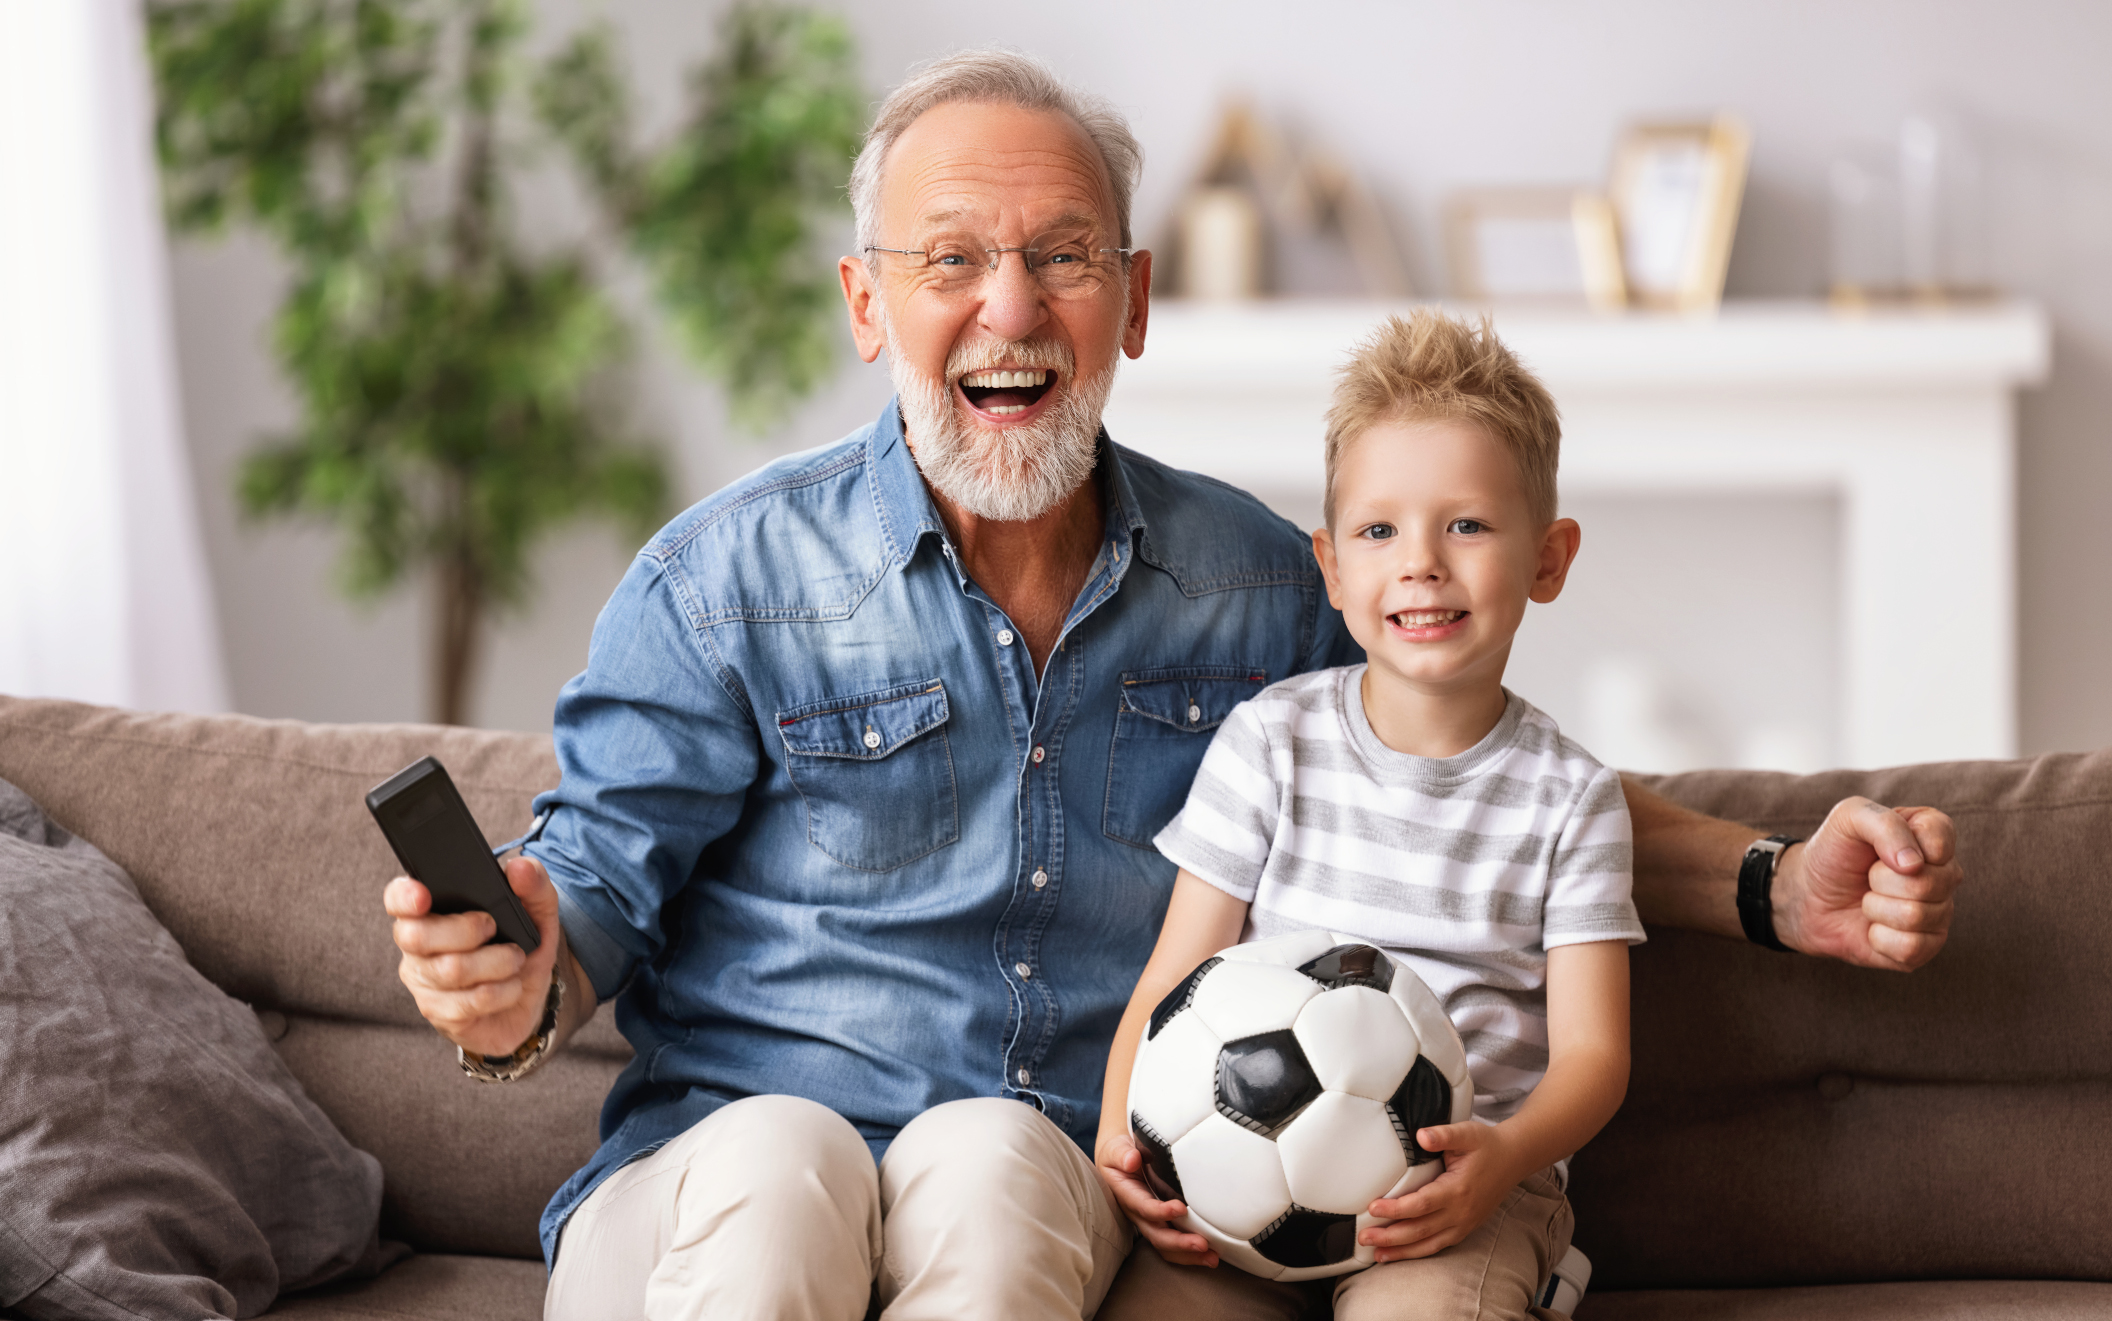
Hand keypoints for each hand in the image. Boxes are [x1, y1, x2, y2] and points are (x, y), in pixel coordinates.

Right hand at [385, 856, 562, 1056]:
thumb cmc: (521, 949)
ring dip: (497, 962)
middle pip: (417, 936)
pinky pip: (469, 1001)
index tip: (423, 896)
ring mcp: (424, 981)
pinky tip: (510, 986)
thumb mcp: (538, 913)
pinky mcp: (439, 1012)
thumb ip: (533, 884)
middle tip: (494, 929)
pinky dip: (503, 991)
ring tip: (514, 959)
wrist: (529, 1001)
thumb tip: (520, 868)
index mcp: (433, 911)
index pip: (398, 899)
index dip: (403, 897)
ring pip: (451, 969)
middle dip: (466, 930)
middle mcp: (418, 946)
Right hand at [1094, 1132, 1218, 1266]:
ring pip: (1167, 1246)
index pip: (1144, 1208)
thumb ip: (1122, 1154)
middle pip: (1157, 1235)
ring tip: (1212, 1257)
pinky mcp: (1163, 1223)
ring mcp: (1151, 1221)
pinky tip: (1210, 1253)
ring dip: (1188, 1255)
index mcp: (1127, 1195)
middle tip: (1202, 1245)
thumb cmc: (1119, 1153)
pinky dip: (1191, 1252)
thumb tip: (1132, 1160)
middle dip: (1179, 1243)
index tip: (1180, 1209)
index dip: (1160, 1212)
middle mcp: (1139, 1213)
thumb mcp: (1115, 1149)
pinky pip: (1174, 1243)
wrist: (1119, 1159)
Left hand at [1363, 1123, 1517, 1261]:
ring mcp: (1464, 1224)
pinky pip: (1438, 1246)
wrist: (1513, 1159)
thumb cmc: (1487, 1145)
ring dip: (1401, 1251)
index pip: (1422, 1204)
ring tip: (1375, 1254)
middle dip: (1390, 1236)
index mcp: (1458, 1189)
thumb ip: (1444, 1134)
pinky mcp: (1464, 1228)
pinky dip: (1417, 1252)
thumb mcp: (1467, 1132)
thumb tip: (1421, 1135)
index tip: (1373, 1208)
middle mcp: (1461, 1212)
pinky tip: (1398, 1255)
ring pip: (1428, 1244)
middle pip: (1420, 1230)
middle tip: (1364, 1238)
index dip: (1396, 1208)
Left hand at [1773, 798, 1960, 970]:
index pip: (1940, 840)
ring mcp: (1940, 911)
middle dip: (1880, 880)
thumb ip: (1885, 824)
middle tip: (1867, 876)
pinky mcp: (1926, 946)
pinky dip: (1878, 938)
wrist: (1809, 895)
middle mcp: (1945, 873)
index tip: (1876, 847)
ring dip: (1875, 908)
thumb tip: (1913, 864)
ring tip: (1868, 899)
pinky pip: (1912, 948)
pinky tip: (1872, 927)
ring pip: (1917, 916)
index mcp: (1934, 834)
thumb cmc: (1834, 852)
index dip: (1903, 845)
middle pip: (1928, 883)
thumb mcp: (1849, 818)